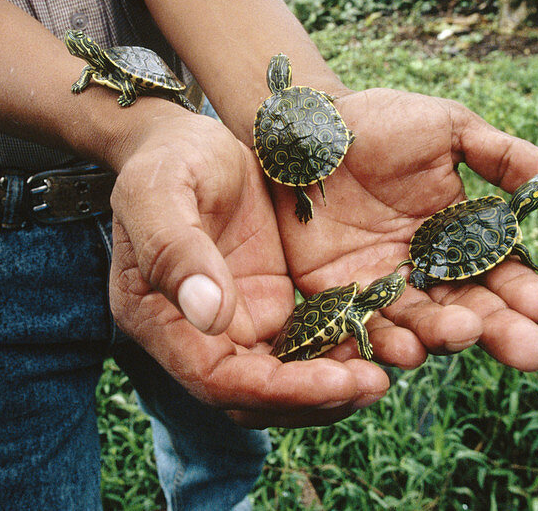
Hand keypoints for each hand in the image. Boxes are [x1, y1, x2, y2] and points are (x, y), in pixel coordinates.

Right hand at [107, 113, 391, 426]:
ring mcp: (233, 322)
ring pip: (282, 380)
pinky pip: (303, 345)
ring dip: (329, 386)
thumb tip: (208, 315)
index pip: (215, 380)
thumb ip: (174, 250)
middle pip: (253, 396)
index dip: (274, 390)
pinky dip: (335, 351)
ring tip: (382, 372)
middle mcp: (193, 333)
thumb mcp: (159, 190)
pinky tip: (375, 338)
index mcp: (156, 316)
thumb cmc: (165, 158)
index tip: (331, 381)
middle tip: (371, 383)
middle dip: (311, 398)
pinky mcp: (267, 304)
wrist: (185, 139)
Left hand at [268, 88, 537, 371]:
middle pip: (469, 310)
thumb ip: (505, 157)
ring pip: (419, 323)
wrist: (308, 127)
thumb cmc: (382, 122)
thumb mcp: (450, 128)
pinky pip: (361, 324)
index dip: (524, 292)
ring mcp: (382, 285)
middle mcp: (426, 271)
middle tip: (531, 352)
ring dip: (443, 335)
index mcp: (460, 236)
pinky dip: (380, 339)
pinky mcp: (335, 294)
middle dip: (500, 329)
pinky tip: (402, 350)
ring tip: (462, 337)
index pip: (501, 273)